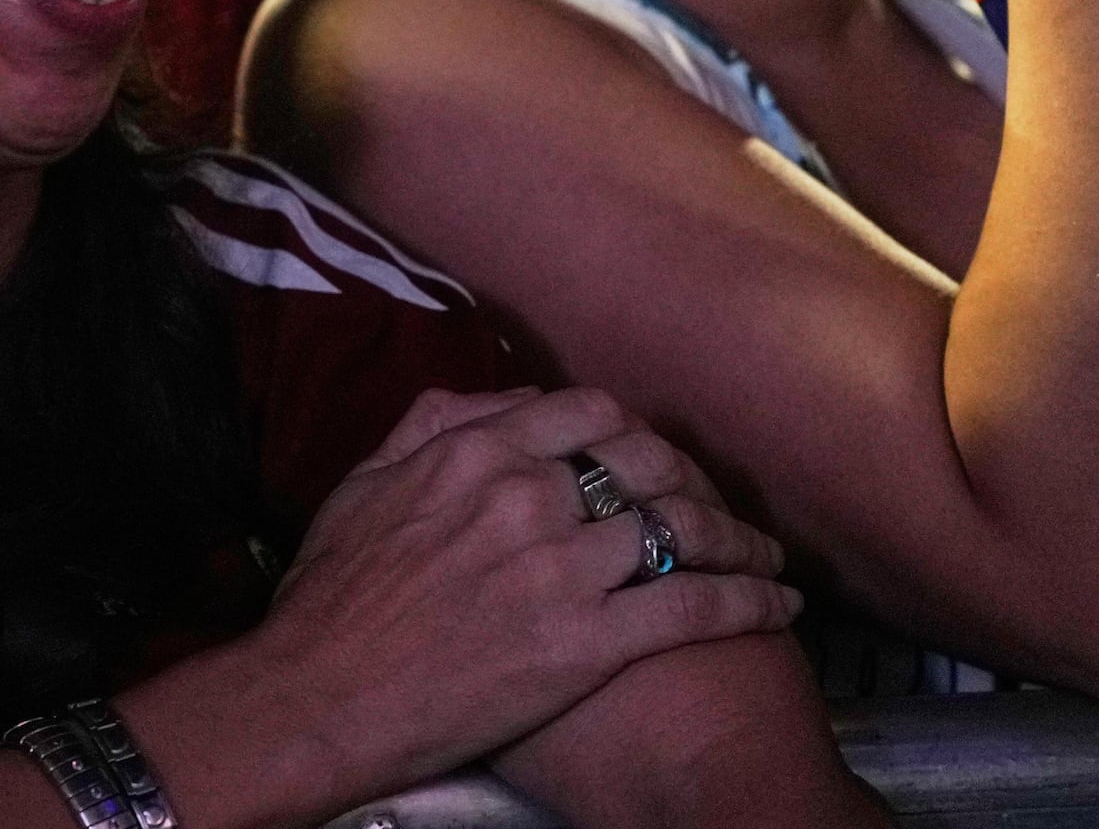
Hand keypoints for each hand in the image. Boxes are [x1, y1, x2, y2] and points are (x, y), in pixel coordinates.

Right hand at [253, 388, 797, 793]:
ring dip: (737, 540)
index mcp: (476, 451)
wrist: (321, 695)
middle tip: (712, 507)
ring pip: (682, 527)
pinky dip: (748, 600)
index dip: (632, 432)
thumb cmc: (330, 601)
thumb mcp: (361, 486)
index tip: (649, 458)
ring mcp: (562, 567)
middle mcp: (529, 494)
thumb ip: (427, 430)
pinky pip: (693, 605)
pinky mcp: (588, 642)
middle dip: (693, 479)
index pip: (588, 412)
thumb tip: (486, 402)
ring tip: (764, 557)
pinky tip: (777, 605)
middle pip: (648, 460)